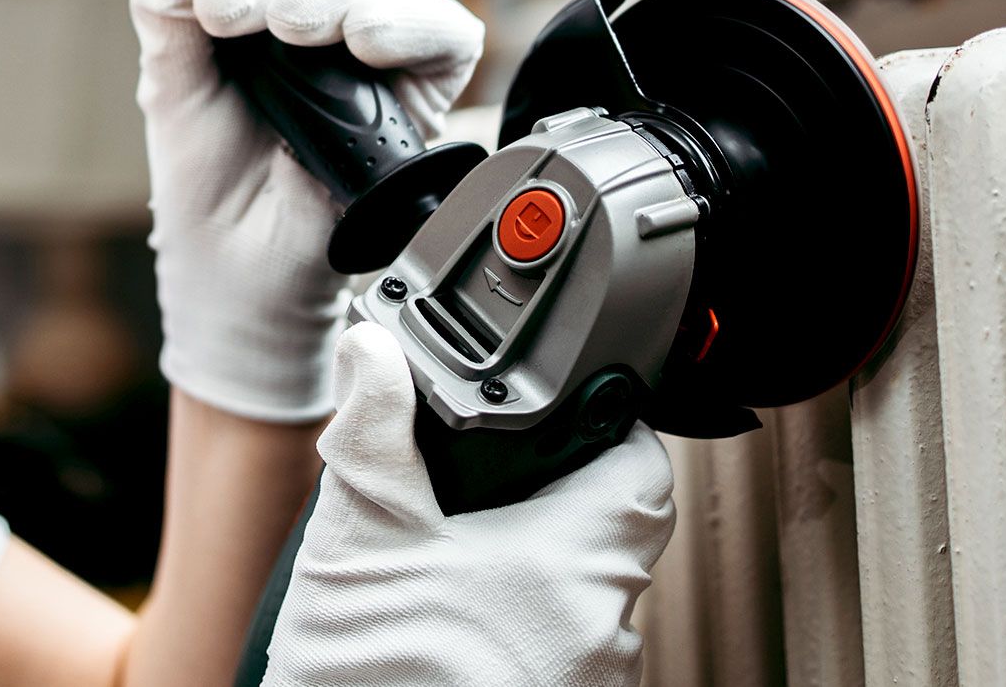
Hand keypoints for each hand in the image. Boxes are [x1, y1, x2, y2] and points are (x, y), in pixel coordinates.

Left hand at [130, 0, 484, 421]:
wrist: (235, 275)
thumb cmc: (207, 178)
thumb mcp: (168, 73)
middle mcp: (336, 0)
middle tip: (227, 20)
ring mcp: (386, 44)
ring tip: (283, 36)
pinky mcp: (427, 93)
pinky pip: (450, 29)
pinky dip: (408, 22)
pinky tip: (357, 43)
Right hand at [264, 323, 676, 685]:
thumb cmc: (370, 678)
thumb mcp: (363, 536)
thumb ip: (378, 429)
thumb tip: (376, 352)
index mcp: (575, 564)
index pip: (642, 471)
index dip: (607, 429)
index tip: (563, 417)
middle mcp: (606, 630)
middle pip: (608, 530)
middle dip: (545, 503)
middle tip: (477, 496)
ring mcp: (592, 681)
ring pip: (583, 593)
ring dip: (531, 570)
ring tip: (453, 566)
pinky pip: (564, 645)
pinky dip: (522, 625)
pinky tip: (456, 625)